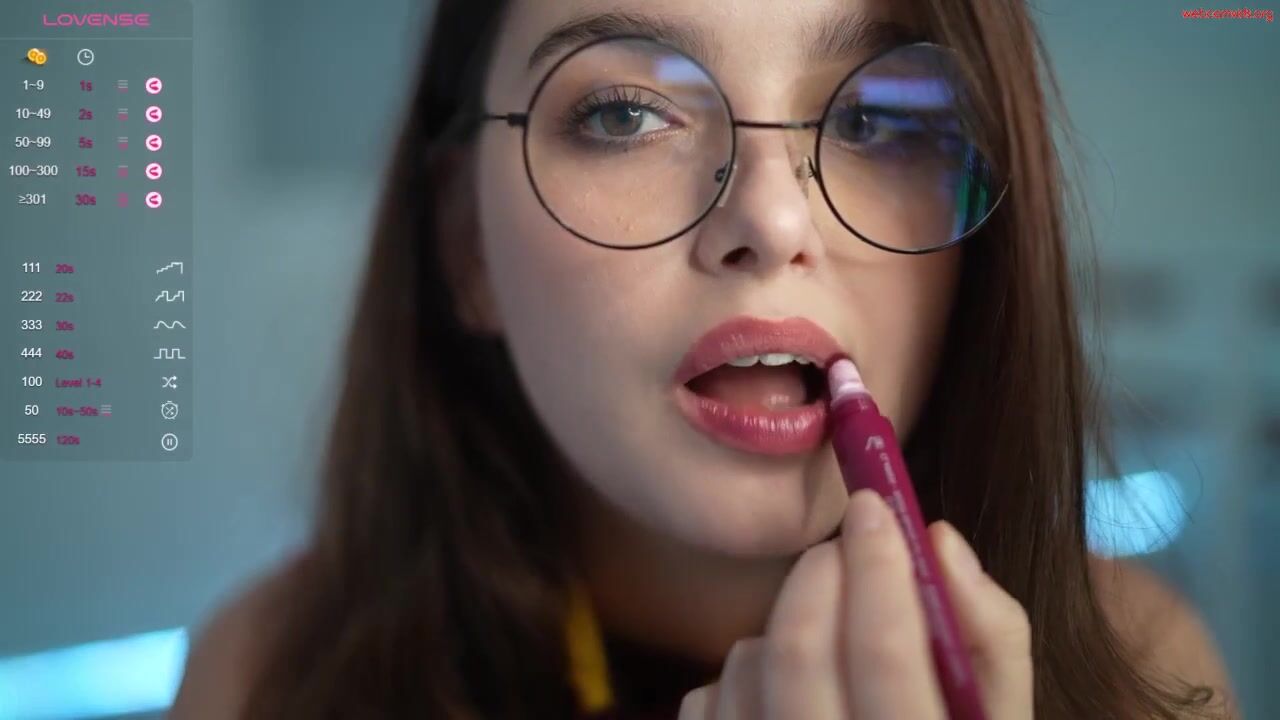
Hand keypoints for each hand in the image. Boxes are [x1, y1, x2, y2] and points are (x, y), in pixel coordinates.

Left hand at [678, 489, 1033, 719]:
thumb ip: (990, 639)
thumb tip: (938, 540)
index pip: (890, 663)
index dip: (881, 574)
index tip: (877, 508)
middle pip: (798, 659)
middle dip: (820, 578)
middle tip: (843, 547)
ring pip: (745, 668)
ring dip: (784, 627)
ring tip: (826, 636)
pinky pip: (706, 701)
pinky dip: (741, 674)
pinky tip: (783, 690)